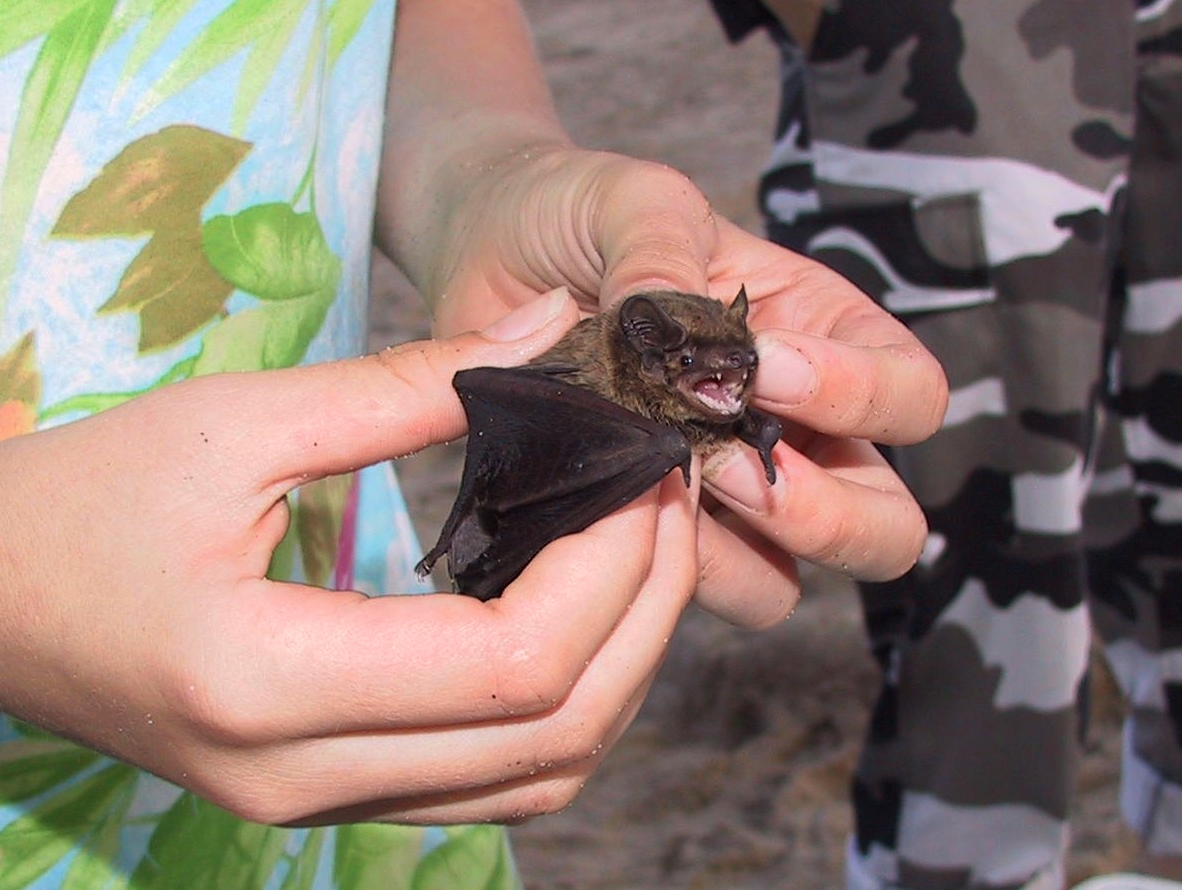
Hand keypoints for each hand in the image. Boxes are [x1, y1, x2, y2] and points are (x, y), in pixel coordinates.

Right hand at [0, 291, 699, 825]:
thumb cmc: (81, 500)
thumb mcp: (234, 421)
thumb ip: (405, 386)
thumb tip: (548, 336)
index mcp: (268, 682)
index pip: (513, 665)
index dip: (612, 567)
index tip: (642, 467)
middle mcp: (304, 777)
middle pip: (553, 736)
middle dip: (645, 612)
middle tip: (668, 499)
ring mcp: (317, 805)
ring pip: (539, 778)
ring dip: (620, 668)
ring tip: (641, 551)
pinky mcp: (328, 794)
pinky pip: (493, 783)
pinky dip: (563, 705)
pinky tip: (575, 613)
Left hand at [417, 147, 946, 628]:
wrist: (486, 253)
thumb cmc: (582, 217)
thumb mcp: (636, 202)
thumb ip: (669, 256)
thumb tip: (698, 360)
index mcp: (820, 338)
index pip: (911, 396)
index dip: (860, 396)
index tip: (767, 365)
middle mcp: (792, 431)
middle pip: (886, 526)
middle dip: (827, 515)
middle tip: (729, 462)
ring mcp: (724, 495)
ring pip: (791, 583)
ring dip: (738, 547)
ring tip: (665, 479)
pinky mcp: (653, 534)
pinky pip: (693, 591)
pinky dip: (666, 569)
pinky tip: (615, 503)